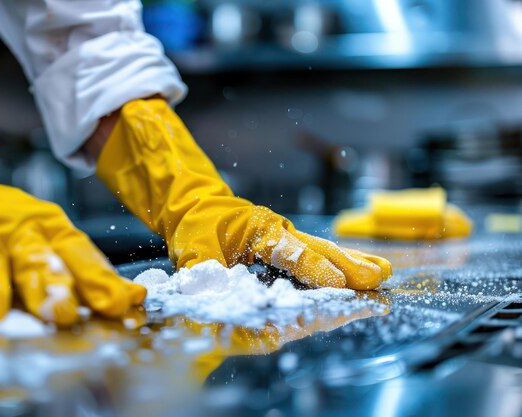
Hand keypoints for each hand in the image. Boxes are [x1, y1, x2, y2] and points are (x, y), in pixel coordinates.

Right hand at [0, 69, 144, 324]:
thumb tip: (132, 301)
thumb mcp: (55, 240)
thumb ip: (89, 273)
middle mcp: (17, 234)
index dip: (98, 280)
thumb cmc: (14, 228)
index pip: (80, 254)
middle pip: (34, 257)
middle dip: (48, 284)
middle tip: (59, 310)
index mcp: (52, 232)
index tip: (117, 304)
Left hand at [95, 99, 391, 289]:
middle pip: (318, 249)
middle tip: (379, 279)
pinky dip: (338, 262)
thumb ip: (204, 272)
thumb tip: (214, 295)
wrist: (192, 201)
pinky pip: (314, 253)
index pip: (290, 253)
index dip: (315, 271)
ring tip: (384, 273)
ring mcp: (283, 235)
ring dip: (352, 262)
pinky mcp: (283, 243)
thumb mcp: (192, 248)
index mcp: (258, 229)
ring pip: (322, 249)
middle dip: (348, 266)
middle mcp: (277, 230)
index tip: (340, 286)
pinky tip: (360, 270)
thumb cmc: (194, 223)